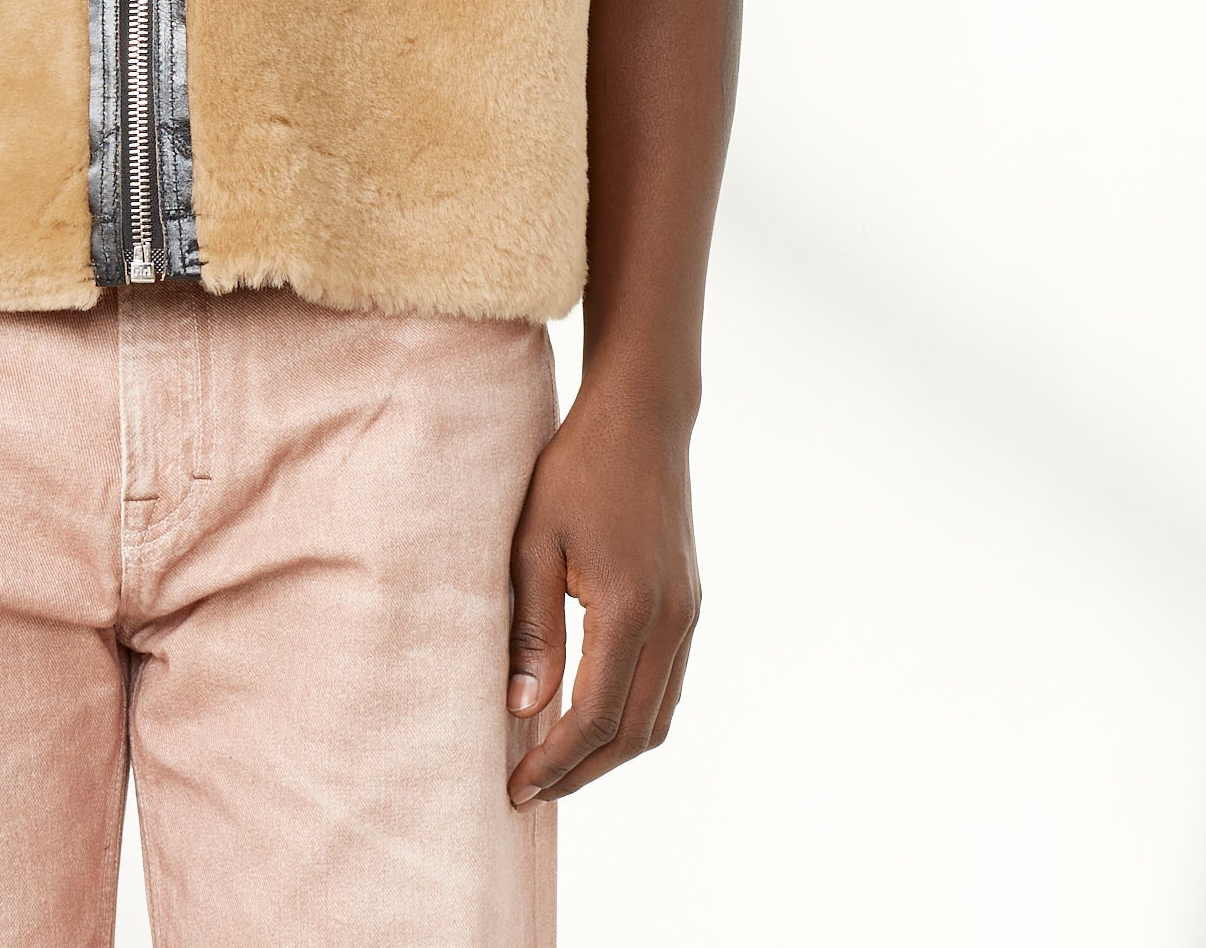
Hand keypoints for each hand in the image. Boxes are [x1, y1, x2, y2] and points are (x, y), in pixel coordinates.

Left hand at [504, 382, 701, 803]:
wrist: (641, 417)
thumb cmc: (577, 469)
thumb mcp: (534, 542)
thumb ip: (531, 629)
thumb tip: (522, 709)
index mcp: (630, 610)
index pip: (594, 718)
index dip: (555, 762)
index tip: (515, 787)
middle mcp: (671, 623)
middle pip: (633, 734)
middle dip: (582, 772)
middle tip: (531, 788)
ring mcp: (688, 615)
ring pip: (657, 717)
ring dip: (610, 751)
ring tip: (557, 761)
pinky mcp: (689, 604)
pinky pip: (667, 684)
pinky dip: (632, 715)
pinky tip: (592, 714)